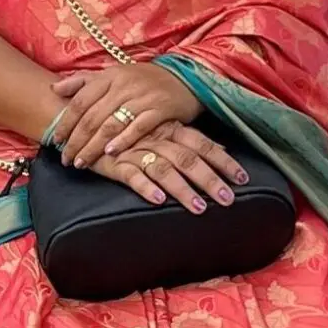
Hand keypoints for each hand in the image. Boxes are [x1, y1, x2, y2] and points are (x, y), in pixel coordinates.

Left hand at [52, 63, 203, 169]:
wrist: (185, 78)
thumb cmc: (145, 80)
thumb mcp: (115, 74)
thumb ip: (84, 81)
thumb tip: (54, 89)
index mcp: (110, 76)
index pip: (81, 100)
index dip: (66, 122)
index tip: (56, 141)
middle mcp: (125, 85)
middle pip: (92, 117)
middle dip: (76, 141)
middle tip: (66, 159)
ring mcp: (143, 97)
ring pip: (111, 124)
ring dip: (93, 146)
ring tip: (82, 162)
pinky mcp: (161, 109)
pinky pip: (139, 127)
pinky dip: (123, 140)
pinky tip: (110, 152)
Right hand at [93, 121, 248, 213]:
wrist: (85, 118)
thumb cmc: (130, 128)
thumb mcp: (163, 128)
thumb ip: (191, 139)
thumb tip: (222, 147)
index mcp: (171, 129)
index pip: (203, 144)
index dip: (223, 160)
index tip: (243, 178)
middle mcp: (157, 139)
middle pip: (189, 159)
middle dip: (210, 180)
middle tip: (228, 199)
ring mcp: (135, 151)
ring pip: (165, 170)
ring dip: (184, 190)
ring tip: (200, 208)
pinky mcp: (113, 163)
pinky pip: (131, 176)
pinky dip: (146, 187)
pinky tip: (159, 200)